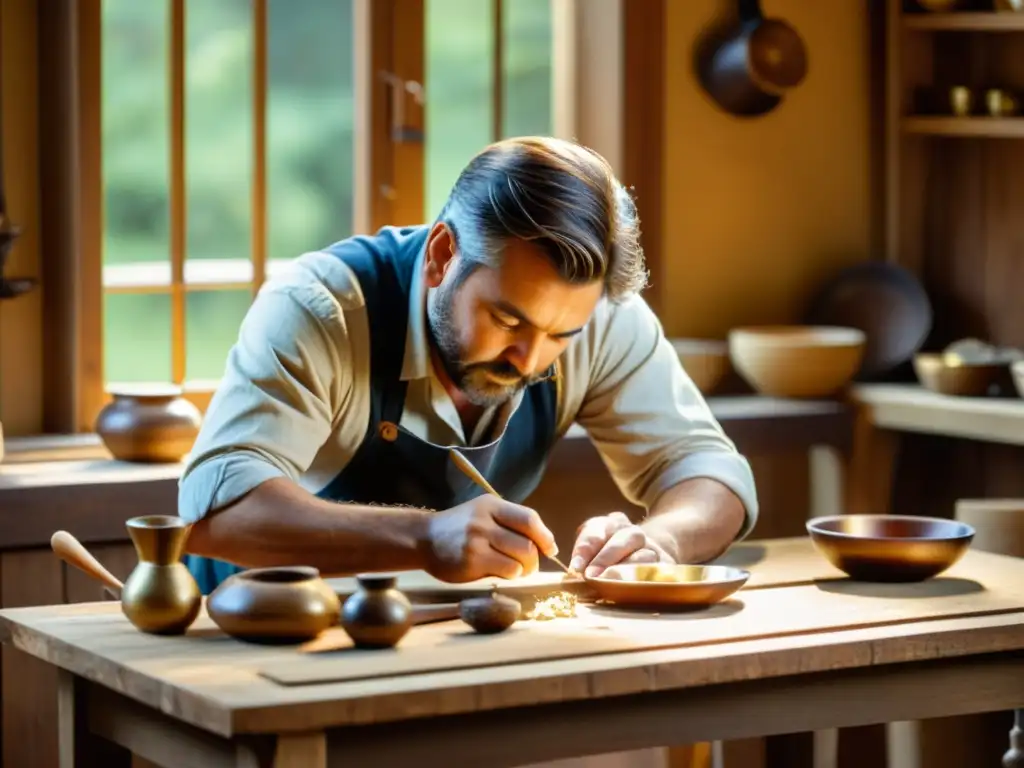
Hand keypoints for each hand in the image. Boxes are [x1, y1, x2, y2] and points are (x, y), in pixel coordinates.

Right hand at [422, 495, 557, 582]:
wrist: (423, 538)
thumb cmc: (459, 528)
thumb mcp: (483, 513)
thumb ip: (509, 523)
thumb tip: (546, 543)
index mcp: (491, 505)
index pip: (530, 519)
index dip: (545, 536)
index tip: (550, 548)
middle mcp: (485, 520)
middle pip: (528, 543)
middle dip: (535, 559)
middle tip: (530, 566)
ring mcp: (477, 540)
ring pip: (520, 559)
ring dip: (524, 569)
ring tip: (515, 570)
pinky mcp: (472, 560)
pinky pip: (506, 570)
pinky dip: (510, 575)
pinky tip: (500, 572)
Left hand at [570, 512, 673, 577]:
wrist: (648, 553)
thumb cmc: (610, 559)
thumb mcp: (593, 552)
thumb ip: (584, 560)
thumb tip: (573, 576)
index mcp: (610, 524)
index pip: (596, 530)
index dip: (585, 548)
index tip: (575, 567)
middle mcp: (632, 533)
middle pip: (623, 539)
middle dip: (605, 558)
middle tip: (591, 576)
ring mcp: (653, 548)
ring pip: (644, 555)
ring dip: (627, 570)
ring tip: (612, 584)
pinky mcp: (667, 565)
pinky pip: (660, 571)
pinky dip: (648, 580)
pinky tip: (637, 590)